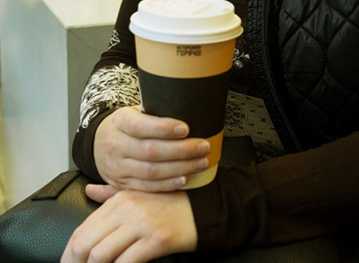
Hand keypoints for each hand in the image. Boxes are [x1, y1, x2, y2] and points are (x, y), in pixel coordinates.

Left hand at [61, 184, 196, 262]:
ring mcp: (142, 223)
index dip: (69, 253)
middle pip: (86, 242)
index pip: (83, 229)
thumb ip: (110, 195)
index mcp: (120, 198)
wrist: (200, 210)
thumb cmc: (168, 204)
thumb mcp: (138, 194)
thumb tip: (89, 190)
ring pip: (101, 254)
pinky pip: (126, 262)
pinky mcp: (156, 239)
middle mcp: (128, 208)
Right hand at [94, 105, 210, 191]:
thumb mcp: (135, 111)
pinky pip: (147, 187)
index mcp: (120, 122)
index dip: (164, 128)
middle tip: (203, 146)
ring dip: (180, 168)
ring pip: (151, 172)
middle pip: (150, 151)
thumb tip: (187, 109)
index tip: (186, 128)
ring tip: (201, 162)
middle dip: (181, 150)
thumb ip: (154, 113)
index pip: (140, 126)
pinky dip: (168, 184)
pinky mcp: (121, 184)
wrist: (99, 143)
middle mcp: (115, 145)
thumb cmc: (127, 124)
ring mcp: (117, 167)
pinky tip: (185, 178)